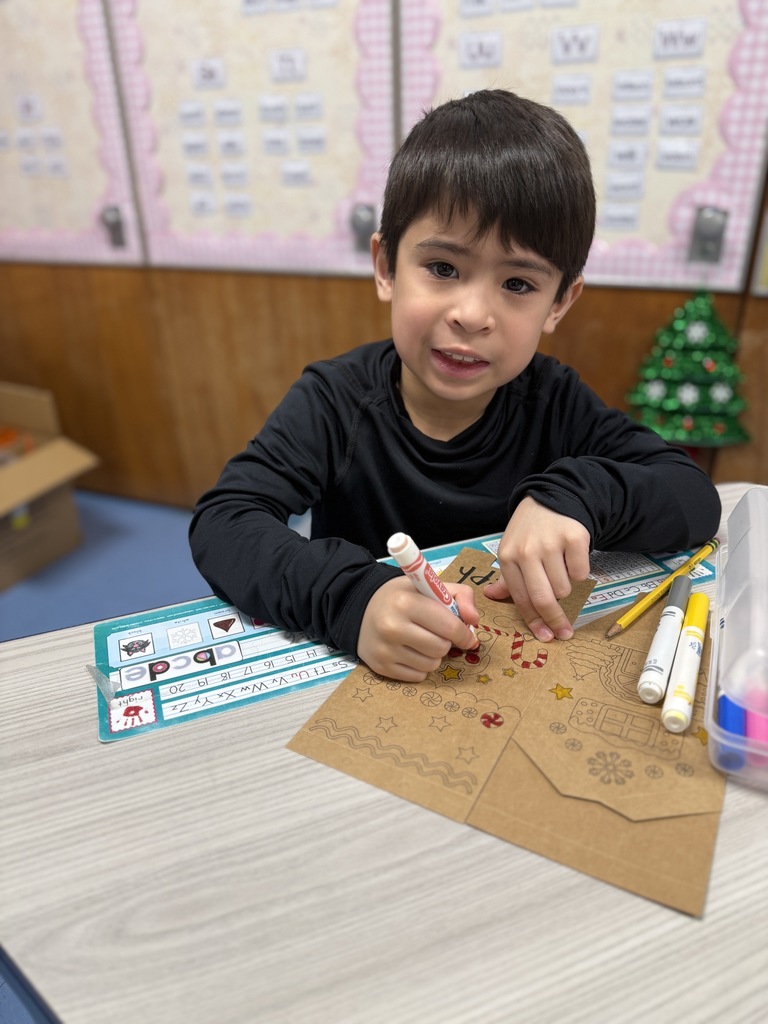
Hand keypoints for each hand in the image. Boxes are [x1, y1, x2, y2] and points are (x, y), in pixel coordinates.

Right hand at [357, 577, 479, 681]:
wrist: (362, 609)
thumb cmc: (402, 597)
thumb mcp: (429, 587)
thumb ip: (460, 596)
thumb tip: (474, 621)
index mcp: (406, 602)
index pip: (449, 627)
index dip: (464, 633)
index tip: (467, 635)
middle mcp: (392, 627)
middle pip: (441, 648)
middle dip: (447, 642)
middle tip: (439, 634)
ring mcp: (385, 649)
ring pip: (432, 665)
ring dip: (434, 655)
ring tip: (423, 641)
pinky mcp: (381, 667)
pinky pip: (418, 676)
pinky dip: (421, 666)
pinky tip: (411, 651)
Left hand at [485, 497, 589, 642]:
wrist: (550, 499)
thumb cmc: (529, 532)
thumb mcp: (512, 550)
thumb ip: (507, 577)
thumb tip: (491, 595)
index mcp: (508, 557)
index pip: (521, 598)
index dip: (534, 621)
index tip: (546, 637)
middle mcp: (527, 551)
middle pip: (544, 598)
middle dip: (555, 620)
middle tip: (565, 632)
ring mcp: (550, 544)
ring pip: (565, 588)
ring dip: (566, 587)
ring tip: (561, 570)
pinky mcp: (574, 538)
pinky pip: (582, 573)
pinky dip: (580, 571)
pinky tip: (572, 558)